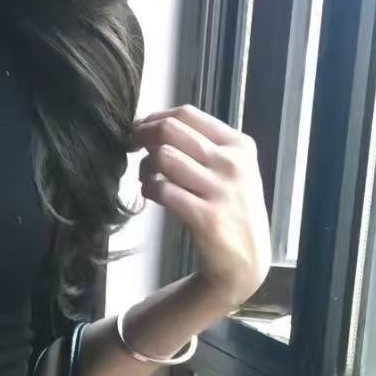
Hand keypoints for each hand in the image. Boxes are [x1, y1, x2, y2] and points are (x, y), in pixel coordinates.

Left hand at [131, 105, 272, 314]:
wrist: (245, 261)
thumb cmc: (232, 210)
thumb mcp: (232, 170)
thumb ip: (203, 146)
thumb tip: (155, 125)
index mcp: (239, 144)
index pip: (186, 114)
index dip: (153, 118)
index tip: (139, 130)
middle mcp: (233, 163)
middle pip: (170, 130)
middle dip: (142, 137)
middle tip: (131, 150)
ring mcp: (221, 190)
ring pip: (163, 157)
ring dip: (145, 166)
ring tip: (147, 178)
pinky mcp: (206, 217)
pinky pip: (163, 189)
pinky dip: (149, 189)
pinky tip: (150, 194)